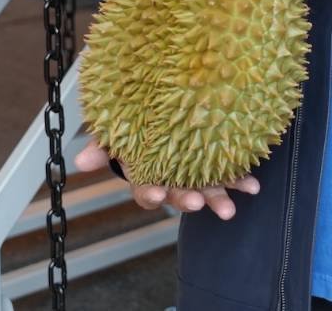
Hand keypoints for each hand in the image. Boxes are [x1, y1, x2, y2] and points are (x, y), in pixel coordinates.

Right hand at [73, 141, 259, 220]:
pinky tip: (253, 186)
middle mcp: (174, 181)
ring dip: (218, 200)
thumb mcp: (118, 135)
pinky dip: (242, 182)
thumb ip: (102, 148)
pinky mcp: (218, 168)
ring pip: (207, 193)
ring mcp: (197, 177)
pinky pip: (230, 177)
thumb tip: (79, 162)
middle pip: (179, 196)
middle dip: (187, 200)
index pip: (147, 191)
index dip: (151, 193)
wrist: (162, 121)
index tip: (157, 192)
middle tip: (196, 203)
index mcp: (149, 176)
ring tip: (229, 210)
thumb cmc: (138, 130)